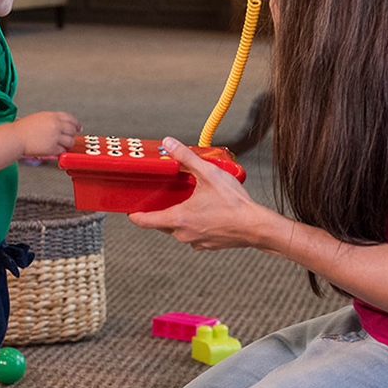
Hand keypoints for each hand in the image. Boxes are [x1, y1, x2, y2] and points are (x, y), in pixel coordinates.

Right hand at [14, 112, 79, 157]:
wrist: (15, 137)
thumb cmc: (23, 128)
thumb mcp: (39, 117)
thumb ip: (52, 120)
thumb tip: (63, 125)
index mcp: (52, 116)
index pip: (70, 118)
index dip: (76, 123)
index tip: (78, 127)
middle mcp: (55, 125)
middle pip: (72, 130)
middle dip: (72, 135)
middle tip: (68, 138)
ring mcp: (55, 137)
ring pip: (70, 141)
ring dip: (67, 144)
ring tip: (61, 145)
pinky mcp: (52, 148)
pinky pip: (63, 150)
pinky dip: (60, 151)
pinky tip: (55, 150)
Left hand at [128, 137, 264, 249]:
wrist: (256, 226)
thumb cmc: (233, 203)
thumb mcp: (208, 174)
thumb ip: (186, 157)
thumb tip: (169, 142)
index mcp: (178, 219)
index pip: (145, 221)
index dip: (135, 215)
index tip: (131, 210)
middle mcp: (183, 234)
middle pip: (161, 224)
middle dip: (159, 212)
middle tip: (161, 197)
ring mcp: (196, 241)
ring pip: (179, 230)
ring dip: (179, 217)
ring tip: (186, 201)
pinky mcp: (208, 245)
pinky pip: (194, 234)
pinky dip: (195, 224)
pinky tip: (205, 212)